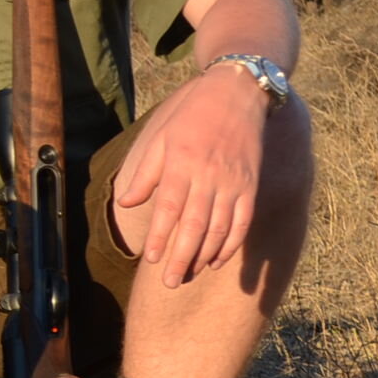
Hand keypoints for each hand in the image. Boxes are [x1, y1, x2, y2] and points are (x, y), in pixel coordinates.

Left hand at [110, 63, 274, 288]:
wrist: (237, 94)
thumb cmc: (192, 116)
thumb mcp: (160, 138)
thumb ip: (145, 173)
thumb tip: (125, 202)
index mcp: (181, 164)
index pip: (169, 208)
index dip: (161, 236)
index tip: (151, 260)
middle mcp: (208, 176)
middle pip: (194, 225)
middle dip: (181, 257)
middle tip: (170, 282)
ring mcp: (233, 183)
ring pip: (219, 229)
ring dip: (204, 256)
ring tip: (188, 275)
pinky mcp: (251, 186)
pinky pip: (242, 222)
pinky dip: (231, 245)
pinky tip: (217, 261)